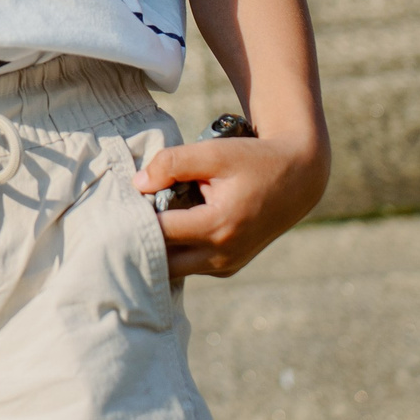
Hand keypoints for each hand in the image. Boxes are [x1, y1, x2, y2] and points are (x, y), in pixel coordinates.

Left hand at [135, 125, 328, 278]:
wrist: (297, 177)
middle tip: (129, 215)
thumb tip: (137, 185)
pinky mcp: (228, 267)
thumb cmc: (253, 160)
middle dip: (142, 240)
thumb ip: (171, 164)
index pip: (158, 232)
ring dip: (160, 247)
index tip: (121, 202)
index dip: (136, 217)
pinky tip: (170, 225)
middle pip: (161, 260)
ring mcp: (226, 265)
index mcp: (218, 226)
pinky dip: (176, 250)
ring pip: (174, 267)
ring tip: (151, 217)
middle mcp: (222, 254)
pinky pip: (190, 265)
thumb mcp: (213, 153)